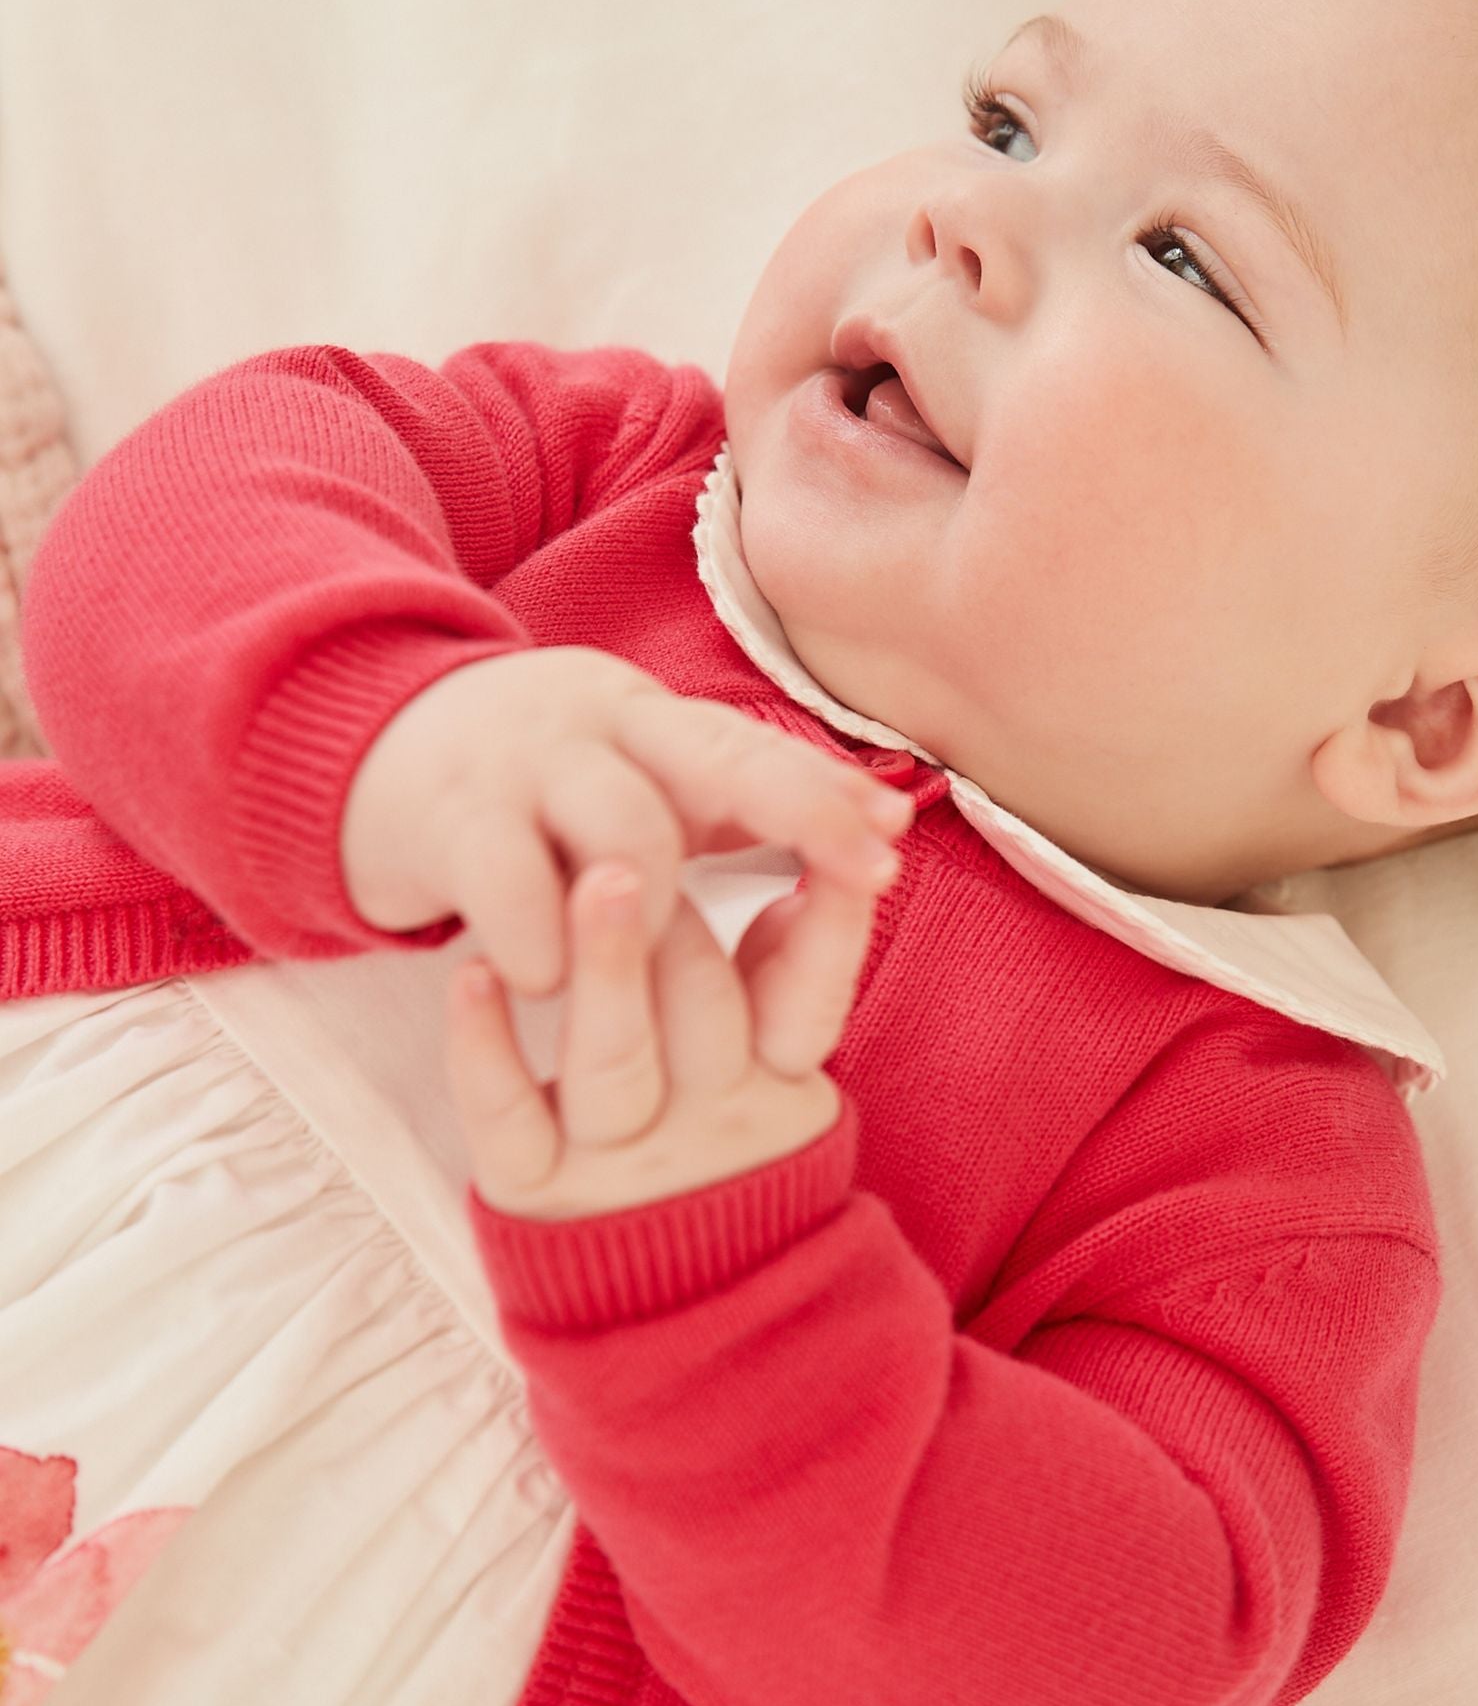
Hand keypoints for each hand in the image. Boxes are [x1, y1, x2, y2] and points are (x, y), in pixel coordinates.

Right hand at [340, 646, 911, 997]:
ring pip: (627, 832)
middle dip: (796, 815)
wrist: (354, 743)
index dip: (826, 795)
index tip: (894, 840)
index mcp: (649, 724)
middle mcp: (596, 729)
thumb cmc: (532, 792)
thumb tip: (889, 820)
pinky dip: (540, 949)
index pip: (753, 749)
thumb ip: (745, 799)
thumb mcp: (636, 775)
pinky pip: (514, 889)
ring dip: (657, 916)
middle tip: (859, 882)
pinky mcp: (446, 820)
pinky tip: (538, 982)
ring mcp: (521, 769)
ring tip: (646, 969)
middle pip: (710, 764)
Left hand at [444, 849, 878, 1220]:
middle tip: (643, 843)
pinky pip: (508, 1120)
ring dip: (605, 967)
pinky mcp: (535, 1190)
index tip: (817, 851)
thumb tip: (822, 868)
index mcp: (778, 1083)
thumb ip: (795, 964)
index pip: (815, 1000)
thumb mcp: (781, 1056)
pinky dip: (484, 1049)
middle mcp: (706, 1122)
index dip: (826, 924)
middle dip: (678, 925)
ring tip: (592, 878)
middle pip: (704, 1014)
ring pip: (616, 1063)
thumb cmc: (719, 1128)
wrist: (675, 1297)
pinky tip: (472, 977)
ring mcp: (620, 1162)